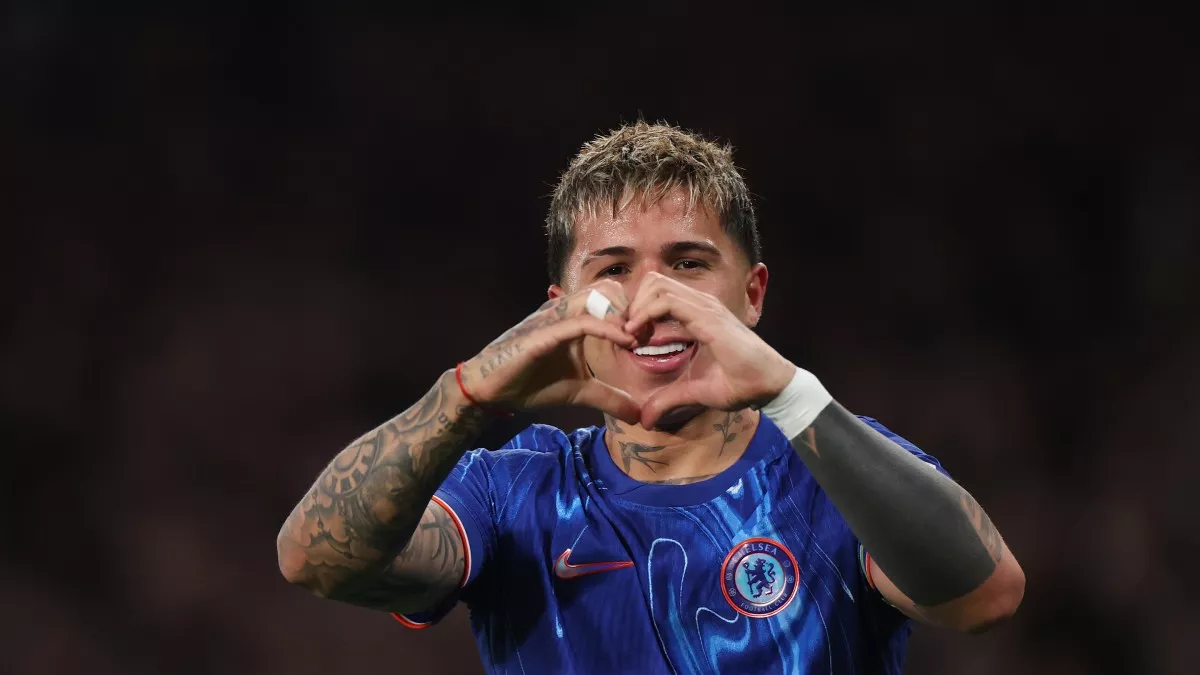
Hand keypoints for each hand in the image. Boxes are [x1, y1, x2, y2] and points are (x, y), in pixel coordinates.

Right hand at [460, 280, 641, 423]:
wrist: (490, 390)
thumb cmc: (530, 384)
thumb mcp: (579, 391)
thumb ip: (609, 397)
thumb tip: (637, 414)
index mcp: (573, 317)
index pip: (612, 297)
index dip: (635, 312)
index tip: (651, 335)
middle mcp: (563, 310)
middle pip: (609, 289)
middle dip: (633, 309)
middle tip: (647, 336)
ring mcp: (552, 318)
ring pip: (596, 298)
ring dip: (623, 315)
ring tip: (637, 339)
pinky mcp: (543, 333)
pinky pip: (580, 322)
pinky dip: (607, 329)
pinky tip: (625, 342)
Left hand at [624, 272, 795, 428]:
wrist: (770, 386)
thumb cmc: (741, 384)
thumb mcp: (695, 392)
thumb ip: (669, 400)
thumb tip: (646, 420)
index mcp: (698, 314)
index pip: (659, 293)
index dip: (638, 311)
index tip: (630, 339)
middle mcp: (700, 304)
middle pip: (653, 281)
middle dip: (633, 304)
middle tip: (628, 334)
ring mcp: (705, 307)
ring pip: (656, 285)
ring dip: (637, 308)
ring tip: (632, 336)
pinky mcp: (708, 317)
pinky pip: (667, 301)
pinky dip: (645, 314)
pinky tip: (639, 338)